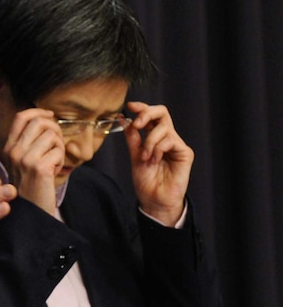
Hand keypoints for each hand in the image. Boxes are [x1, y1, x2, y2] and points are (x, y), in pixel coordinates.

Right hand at [2, 108, 64, 214]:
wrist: (31, 212)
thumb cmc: (32, 187)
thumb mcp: (23, 162)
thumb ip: (29, 143)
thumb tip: (47, 120)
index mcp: (8, 148)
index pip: (21, 117)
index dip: (39, 111)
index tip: (50, 115)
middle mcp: (14, 151)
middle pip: (39, 121)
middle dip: (55, 129)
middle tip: (56, 145)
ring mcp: (25, 159)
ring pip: (52, 135)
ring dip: (59, 147)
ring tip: (53, 162)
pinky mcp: (39, 167)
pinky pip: (59, 151)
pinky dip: (61, 160)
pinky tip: (54, 172)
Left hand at [124, 101, 192, 224]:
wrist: (154, 200)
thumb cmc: (146, 181)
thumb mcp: (134, 155)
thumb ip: (131, 136)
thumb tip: (122, 117)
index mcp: (154, 137)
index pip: (152, 115)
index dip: (142, 107)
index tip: (130, 106)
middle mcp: (167, 138)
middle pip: (162, 112)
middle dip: (147, 114)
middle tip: (137, 124)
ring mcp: (176, 144)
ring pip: (163, 127)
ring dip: (149, 141)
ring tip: (145, 157)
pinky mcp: (184, 152)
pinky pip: (170, 140)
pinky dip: (157, 148)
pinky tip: (154, 160)